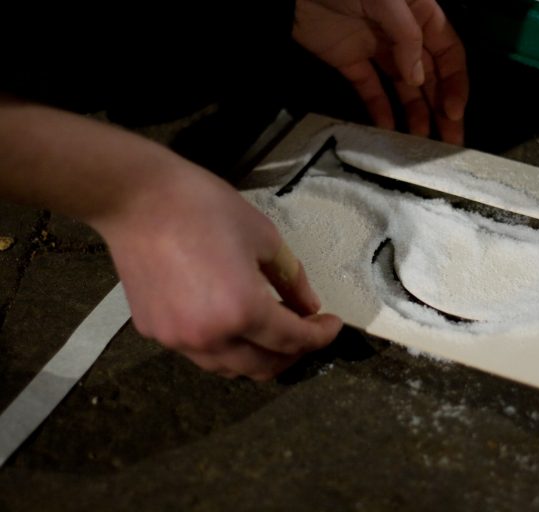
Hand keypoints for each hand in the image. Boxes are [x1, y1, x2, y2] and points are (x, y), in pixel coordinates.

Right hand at [95, 166, 342, 379]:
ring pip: (229, 368)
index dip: (320, 336)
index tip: (333, 325)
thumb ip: (291, 279)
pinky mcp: (153, 332)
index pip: (292, 340)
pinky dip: (225, 345)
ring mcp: (177, 340)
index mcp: (242, 311)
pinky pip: (200, 352)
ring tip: (271, 329)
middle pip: (263, 367)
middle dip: (293, 353)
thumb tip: (308, 307)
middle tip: (305, 329)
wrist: (136, 199)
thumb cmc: (205, 208)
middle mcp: (209, 338)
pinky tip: (230, 320)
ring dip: (258, 355)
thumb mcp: (264, 237)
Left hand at [293, 0, 468, 144]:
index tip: (454, 112)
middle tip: (449, 142)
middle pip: (430, 76)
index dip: (455, 84)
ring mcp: (377, 49)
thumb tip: (417, 79)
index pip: (449, 53)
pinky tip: (388, 130)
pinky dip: (380, 110)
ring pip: (403, 88)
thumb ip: (407, 37)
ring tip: (419, 142)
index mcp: (422, 14)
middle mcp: (404, 35)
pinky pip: (370, 90)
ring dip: (415, 114)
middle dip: (441, 108)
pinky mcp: (351, 62)